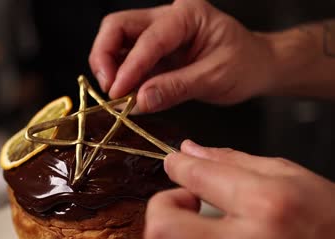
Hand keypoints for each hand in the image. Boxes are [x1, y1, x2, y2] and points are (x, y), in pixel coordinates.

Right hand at [89, 0, 275, 112]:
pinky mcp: (154, 52)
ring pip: (116, 40)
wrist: (256, 66)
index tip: (117, 92)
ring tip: (115, 95)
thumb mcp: (215, 78)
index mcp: (188, 15)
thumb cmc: (245, 65)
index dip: (129, 66)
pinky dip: (120, 77)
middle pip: (118, 26)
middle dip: (105, 56)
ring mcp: (158, 34)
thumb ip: (176, 88)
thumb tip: (139, 101)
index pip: (149, 38)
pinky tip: (124, 94)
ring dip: (108, 67)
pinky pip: (126, 59)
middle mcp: (168, 18)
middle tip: (107, 88)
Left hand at [144, 140, 334, 238]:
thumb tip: (189, 151)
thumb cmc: (330, 223)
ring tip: (202, 233)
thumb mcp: (289, 176)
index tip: (177, 165)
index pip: (194, 175)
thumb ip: (232, 162)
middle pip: (162, 229)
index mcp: (265, 204)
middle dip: (162, 209)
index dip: (177, 165)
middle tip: (185, 204)